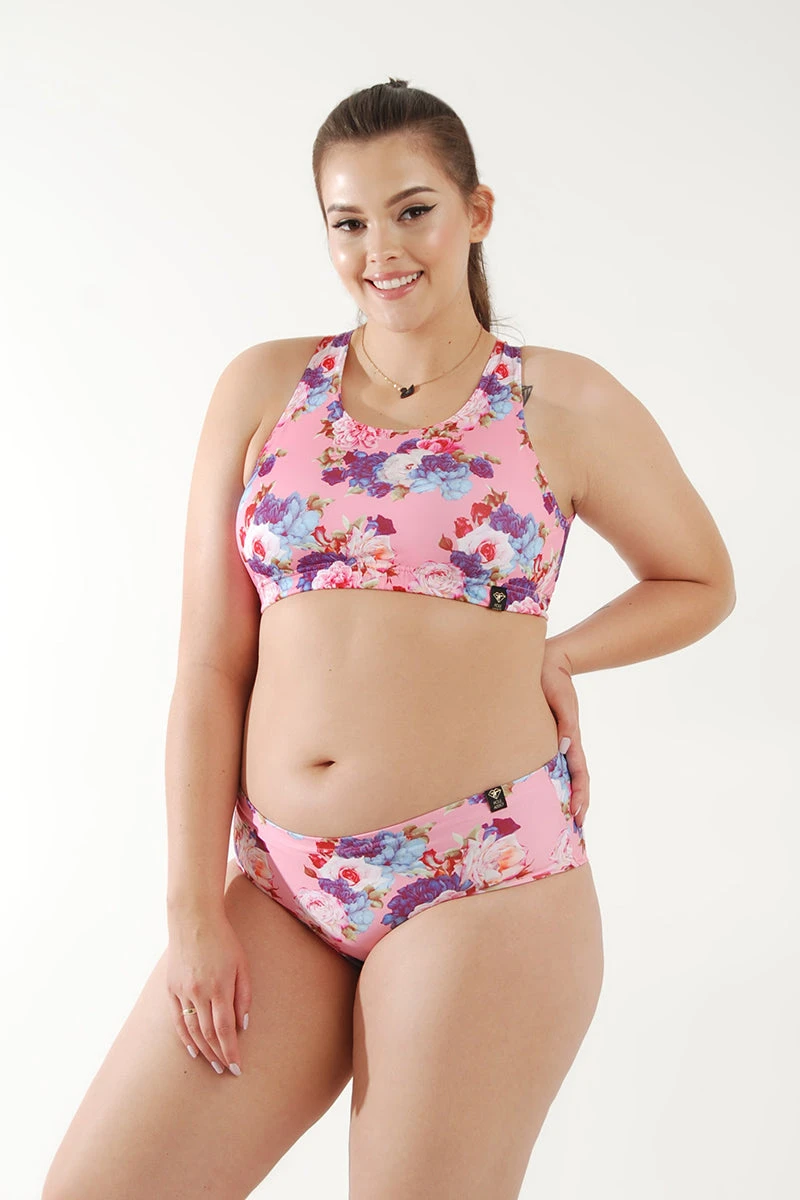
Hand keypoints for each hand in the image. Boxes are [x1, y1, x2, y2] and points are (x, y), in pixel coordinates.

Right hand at [166, 912, 251, 1075]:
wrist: (193, 920)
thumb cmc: (223, 940)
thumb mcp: (242, 964)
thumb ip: (244, 996)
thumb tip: (243, 1025)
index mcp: (219, 987)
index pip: (225, 1029)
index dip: (231, 1050)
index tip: (237, 1067)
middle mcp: (198, 993)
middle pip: (208, 1034)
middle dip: (219, 1055)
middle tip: (226, 1070)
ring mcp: (182, 992)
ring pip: (191, 1030)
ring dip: (203, 1050)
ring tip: (213, 1063)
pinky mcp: (171, 989)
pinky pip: (177, 1020)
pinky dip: (184, 1037)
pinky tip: (192, 1049)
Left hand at [540, 643, 589, 826]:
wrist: (547, 662)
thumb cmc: (554, 680)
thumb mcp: (562, 700)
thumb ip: (565, 722)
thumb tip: (564, 748)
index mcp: (571, 739)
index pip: (579, 773)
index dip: (580, 795)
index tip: (578, 816)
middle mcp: (564, 744)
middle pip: (573, 780)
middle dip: (575, 805)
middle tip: (572, 831)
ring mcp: (554, 741)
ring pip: (559, 775)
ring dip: (561, 797)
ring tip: (559, 820)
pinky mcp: (542, 735)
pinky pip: (545, 763)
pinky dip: (546, 781)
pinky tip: (538, 792)